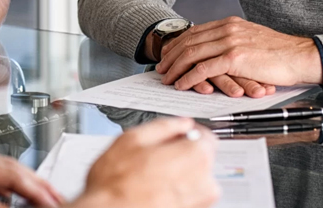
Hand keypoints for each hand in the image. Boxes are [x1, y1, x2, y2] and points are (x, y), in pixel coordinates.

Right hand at [72, 117, 219, 207]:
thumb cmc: (116, 183)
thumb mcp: (132, 139)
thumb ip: (163, 126)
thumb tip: (180, 123)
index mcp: (194, 155)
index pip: (206, 136)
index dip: (189, 132)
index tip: (178, 135)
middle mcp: (203, 181)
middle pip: (200, 159)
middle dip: (182, 154)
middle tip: (156, 157)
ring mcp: (198, 201)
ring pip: (194, 179)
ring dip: (179, 174)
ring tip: (152, 176)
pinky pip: (188, 196)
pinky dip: (175, 192)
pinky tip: (154, 191)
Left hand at [156, 16, 321, 91]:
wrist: (301, 56)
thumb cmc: (280, 54)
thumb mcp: (252, 40)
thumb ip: (233, 42)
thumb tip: (218, 52)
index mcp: (230, 23)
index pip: (194, 32)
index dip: (177, 44)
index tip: (167, 54)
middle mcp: (227, 29)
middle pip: (188, 41)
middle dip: (171, 56)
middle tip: (160, 69)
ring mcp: (230, 42)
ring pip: (192, 54)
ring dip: (176, 68)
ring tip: (166, 79)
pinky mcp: (235, 58)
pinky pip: (203, 68)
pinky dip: (189, 77)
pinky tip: (182, 84)